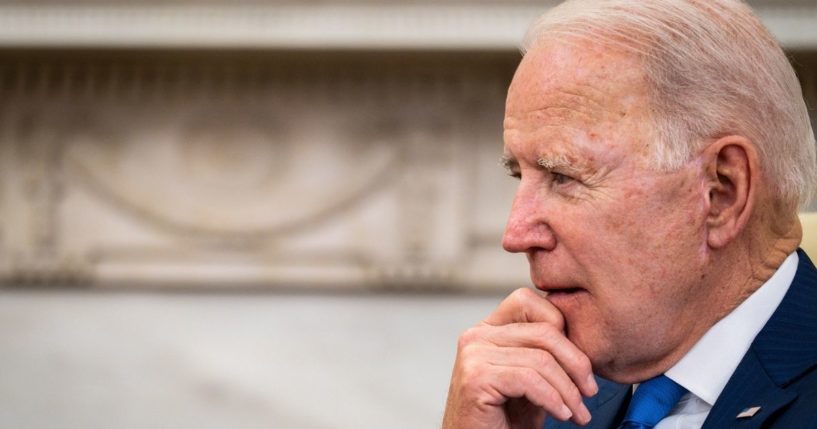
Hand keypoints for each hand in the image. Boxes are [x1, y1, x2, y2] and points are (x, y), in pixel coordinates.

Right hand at [441, 288, 597, 428]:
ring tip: (577, 412)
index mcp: (488, 329)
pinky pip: (528, 379)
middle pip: (543, 331)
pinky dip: (552, 399)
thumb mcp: (532, 378)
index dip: (562, 326)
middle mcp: (476, 336)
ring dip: (568, 390)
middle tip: (589, 391)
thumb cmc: (505, 420)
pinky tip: (561, 414)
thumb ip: (544, 351)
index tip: (580, 364)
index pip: (529, 301)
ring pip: (541, 359)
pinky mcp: (475, 378)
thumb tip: (581, 337)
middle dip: (576, 363)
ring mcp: (473, 355)